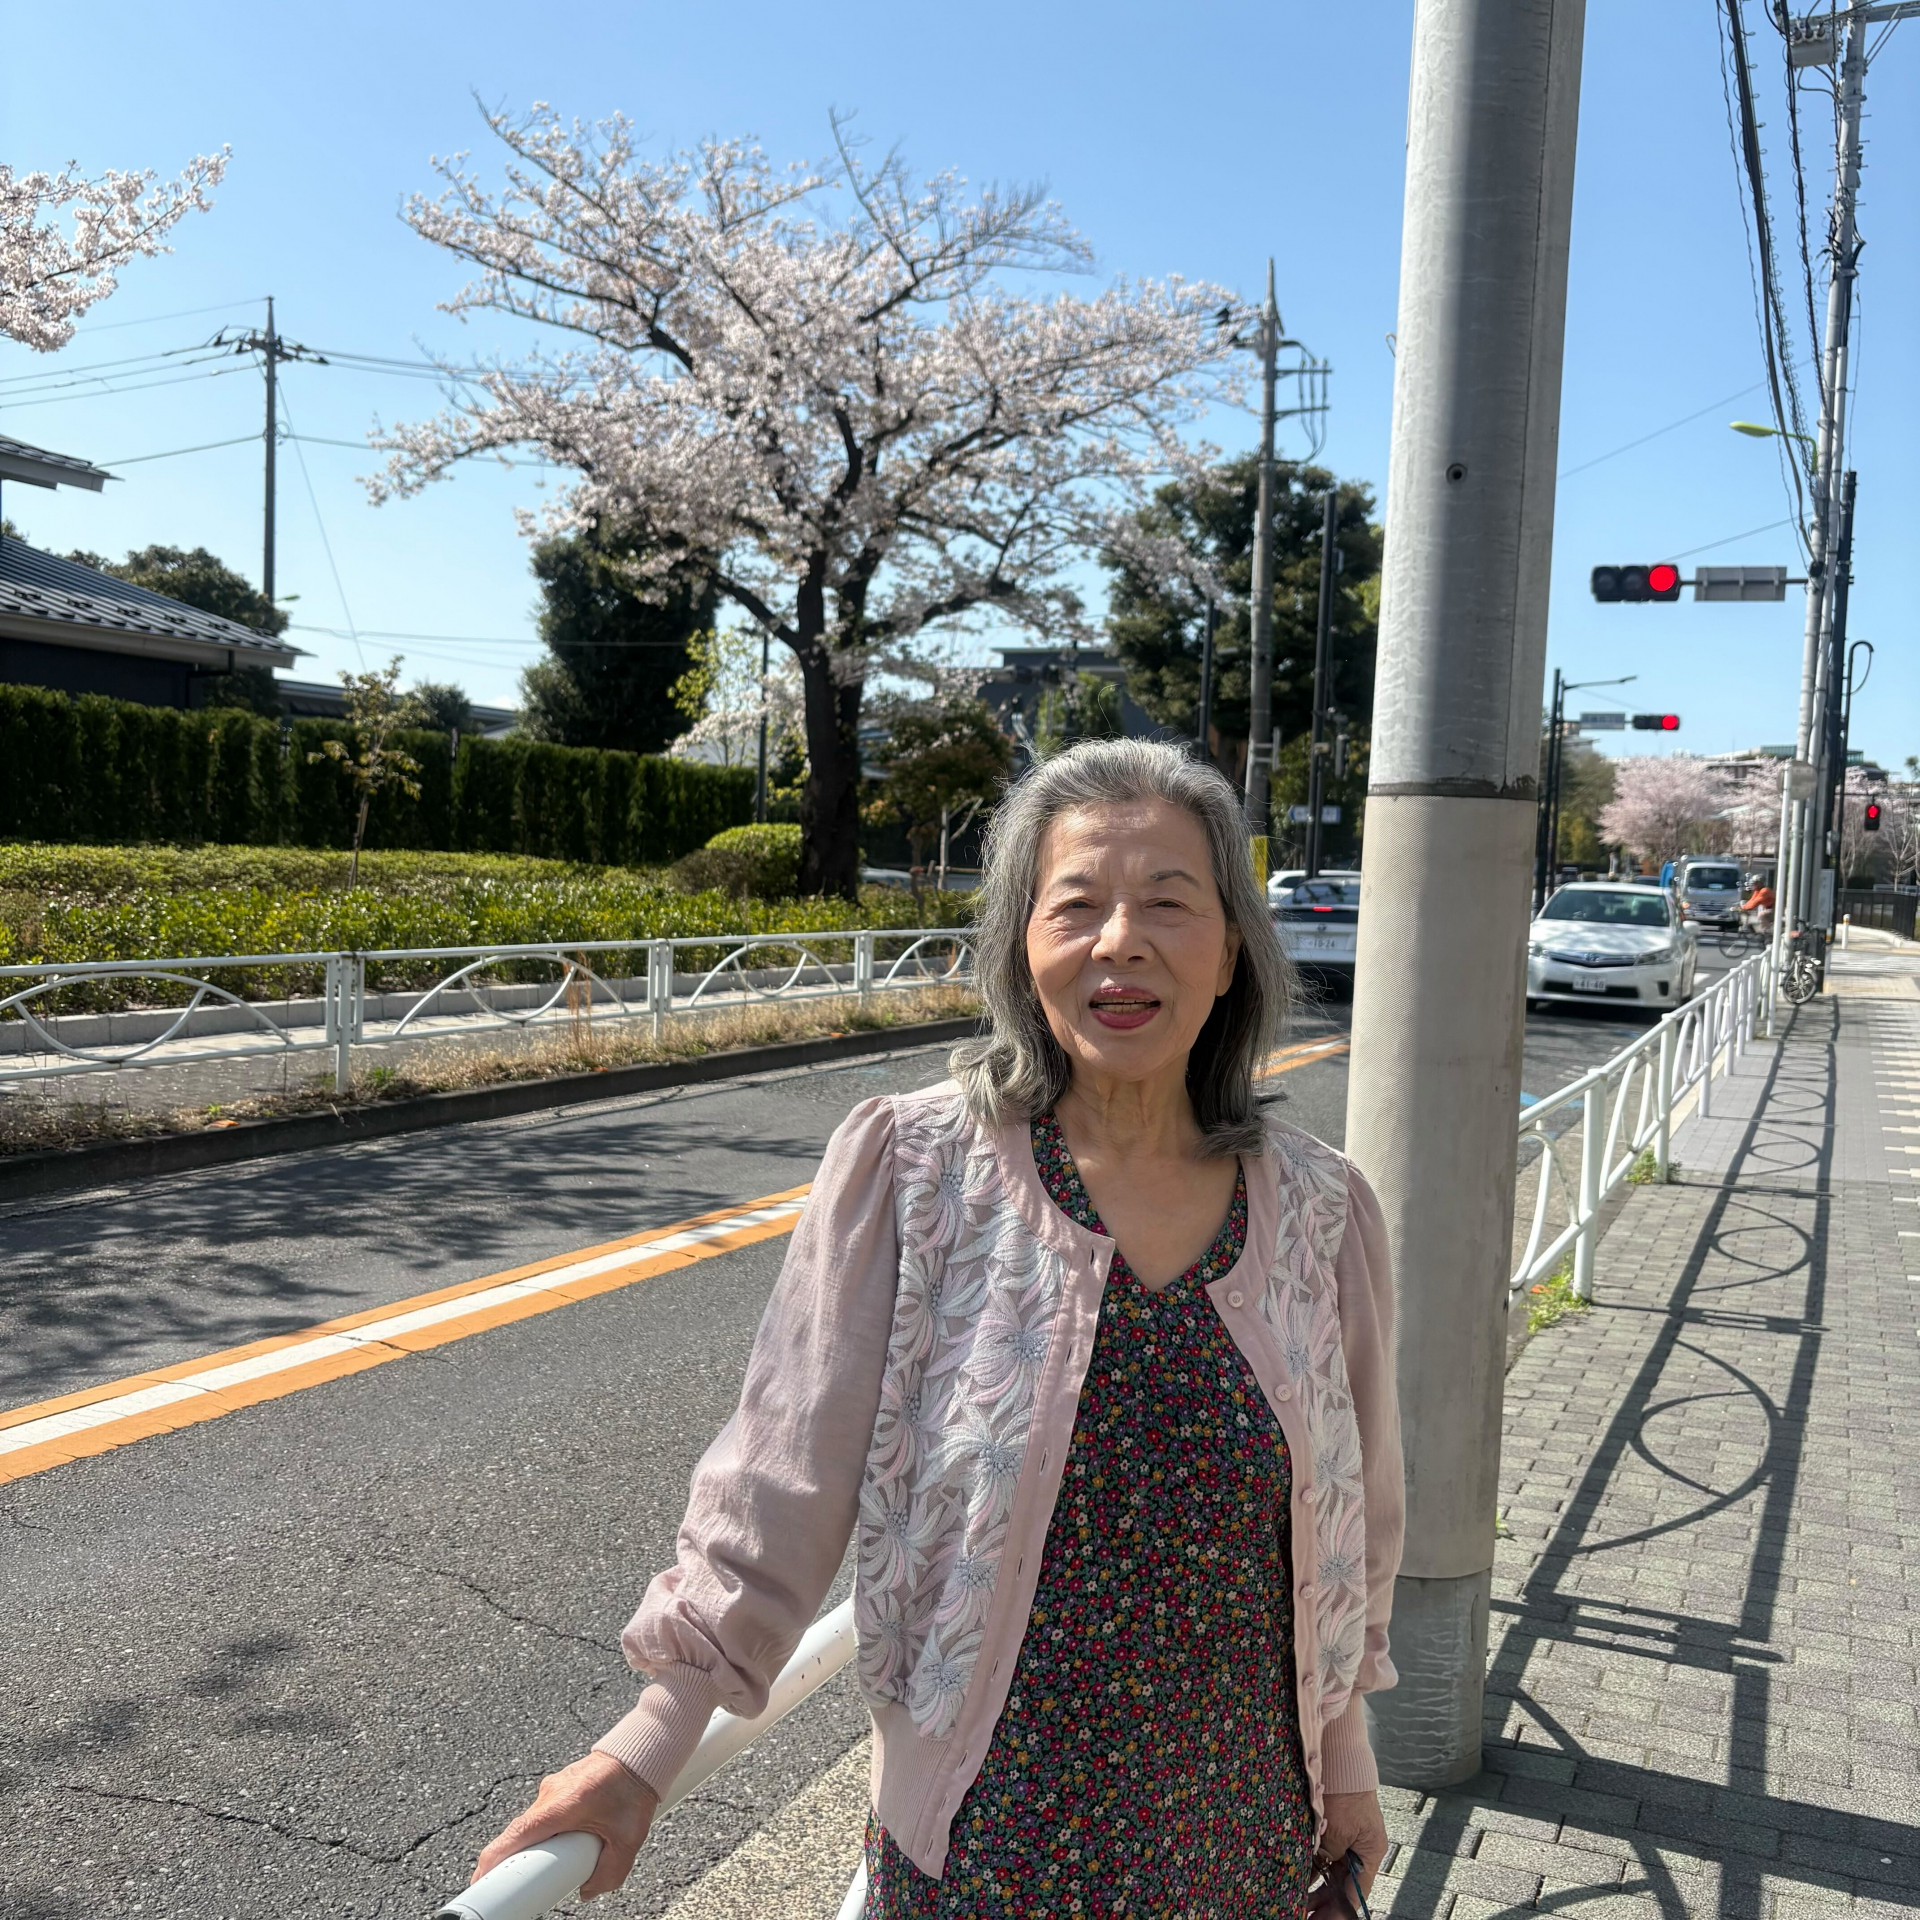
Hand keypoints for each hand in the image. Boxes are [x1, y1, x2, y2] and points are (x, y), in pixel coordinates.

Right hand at [471, 1751, 658, 1899]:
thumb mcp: (628, 1840)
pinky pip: (542, 1813)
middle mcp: (550, 1794)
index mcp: (561, 1806)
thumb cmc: (635, 1789)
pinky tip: (562, 1841)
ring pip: (531, 1824)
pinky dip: (545, 1831)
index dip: (493, 1862)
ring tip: (550, 1862)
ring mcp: (552, 1787)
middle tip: (515, 1882)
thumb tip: (586, 1891)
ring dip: (535, 1844)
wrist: (643, 1751)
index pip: (514, 1836)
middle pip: (518, 1833)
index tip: (481, 1882)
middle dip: (515, 1859)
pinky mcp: (559, 1785)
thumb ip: (608, 1873)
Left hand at [1306, 1788, 1387, 1918]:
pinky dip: (1314, 1869)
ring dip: (1317, 1889)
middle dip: (1326, 1904)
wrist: (1340, 1758)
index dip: (1339, 1911)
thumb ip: (1326, 1855)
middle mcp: (1361, 1850)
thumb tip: (1314, 1872)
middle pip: (1344, 1886)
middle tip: (1306, 1916)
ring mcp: (1349, 1840)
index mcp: (1370, 1853)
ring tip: (1299, 1903)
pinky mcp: (1335, 1829)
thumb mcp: (1335, 1831)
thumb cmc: (1344, 1792)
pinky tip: (1299, 1880)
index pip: (1356, 1893)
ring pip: (1333, 1873)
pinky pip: (1325, 1857)